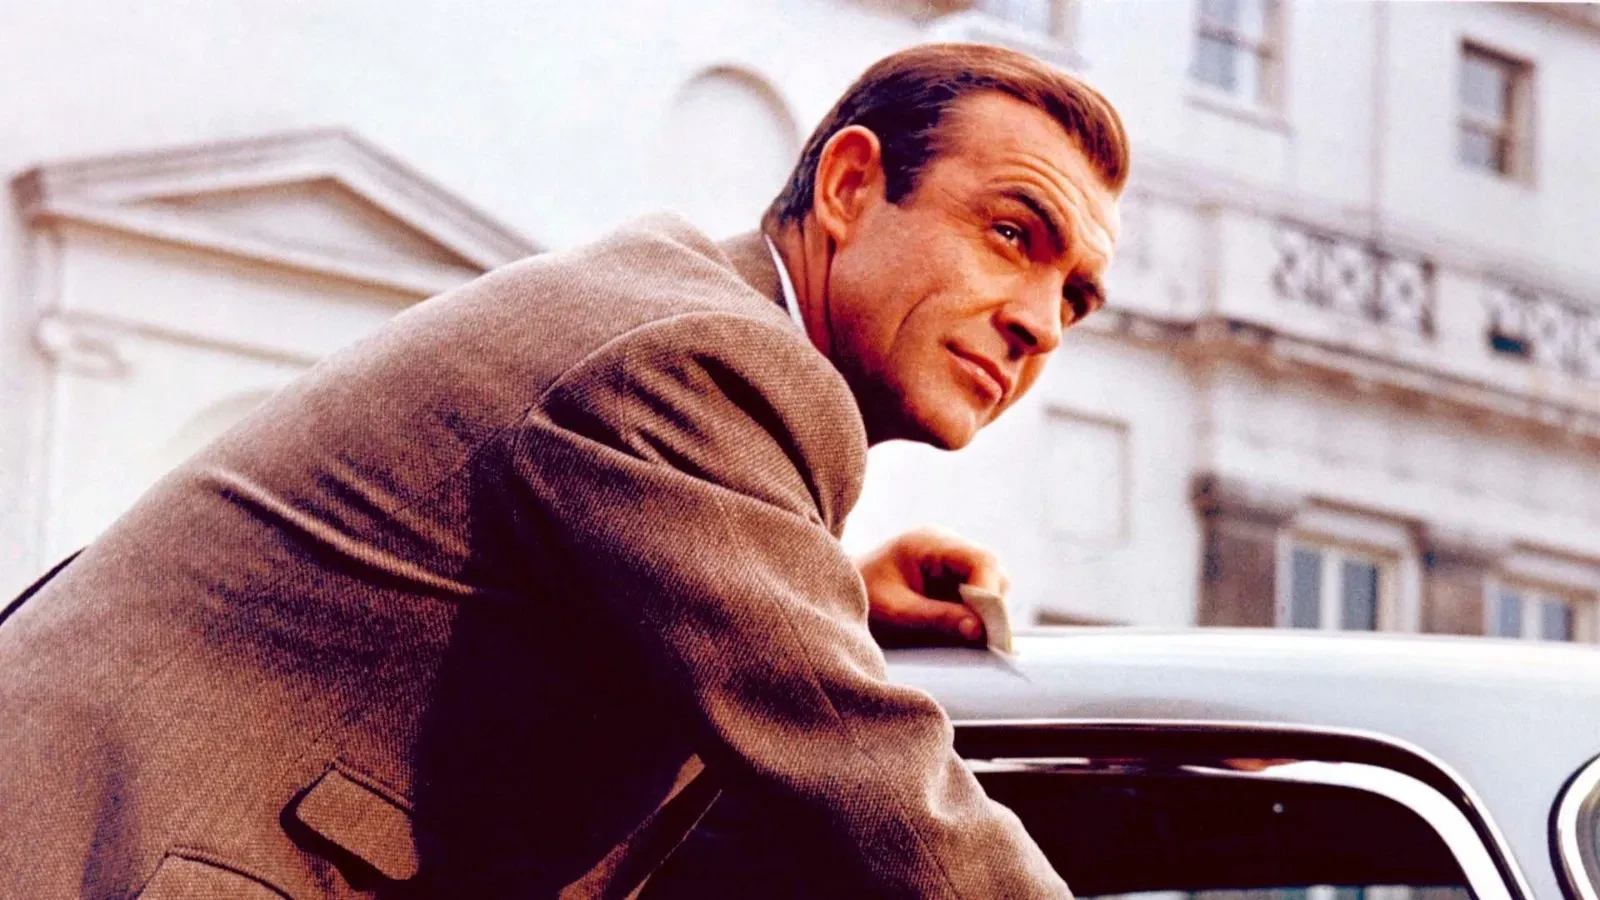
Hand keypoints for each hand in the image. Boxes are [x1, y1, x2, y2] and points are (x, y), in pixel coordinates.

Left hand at [855, 526, 1010, 647]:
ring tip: (960, 636)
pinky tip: (955, 631)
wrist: (832, 596)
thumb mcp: (894, 613)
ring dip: (982, 613)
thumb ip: (936, 619)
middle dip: (989, 607)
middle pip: (992, 572)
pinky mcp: (950, 580)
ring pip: (991, 586)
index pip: (981, 560)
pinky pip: (977, 598)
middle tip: (976, 640)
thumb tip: (980, 630)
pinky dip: (973, 617)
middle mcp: (946, 546)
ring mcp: (950, 562)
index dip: (989, 595)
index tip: (985, 631)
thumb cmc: (859, 598)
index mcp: (930, 542)